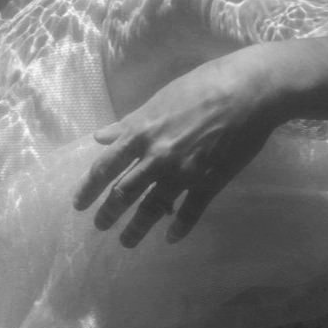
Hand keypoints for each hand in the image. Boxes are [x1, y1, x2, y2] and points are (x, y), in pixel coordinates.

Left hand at [72, 52, 281, 247]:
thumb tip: (100, 137)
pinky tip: (171, 238)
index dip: (88, 188)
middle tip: (99, 226)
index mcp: (142, 133)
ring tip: (126, 241)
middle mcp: (158, 156)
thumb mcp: (158, 100)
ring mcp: (184, 172)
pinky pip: (192, 210)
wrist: (248, 91)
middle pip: (125, 192)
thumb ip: (128, 123)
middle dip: (109, 213)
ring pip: (154, 207)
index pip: (105, 167)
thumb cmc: (202, 86)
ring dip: (137, 227)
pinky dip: (180, 227)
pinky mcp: (210, 181)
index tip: (78, 204)